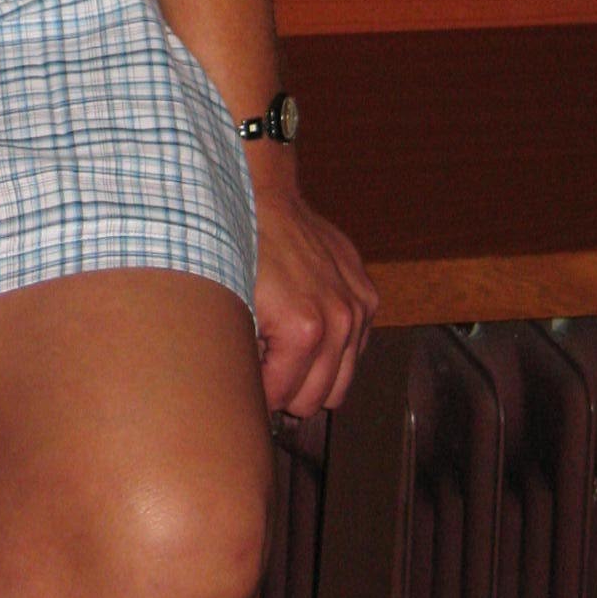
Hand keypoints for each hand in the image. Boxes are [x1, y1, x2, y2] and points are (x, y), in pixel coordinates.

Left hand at [250, 184, 377, 417]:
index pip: (283, 398)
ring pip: (342, 382)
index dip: (258, 393)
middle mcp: (341, 322)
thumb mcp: (229, 308)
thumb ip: (242, 360)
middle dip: (286, 388)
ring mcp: (359, 308)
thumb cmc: (239, 248)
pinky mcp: (367, 296)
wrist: (262, 198)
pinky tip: (306, 327)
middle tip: (261, 364)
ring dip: (312, 375)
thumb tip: (241, 399)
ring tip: (283, 351)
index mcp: (304, 330)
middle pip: (317, 398)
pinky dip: (333, 349)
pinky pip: (355, 350)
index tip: (243, 376)